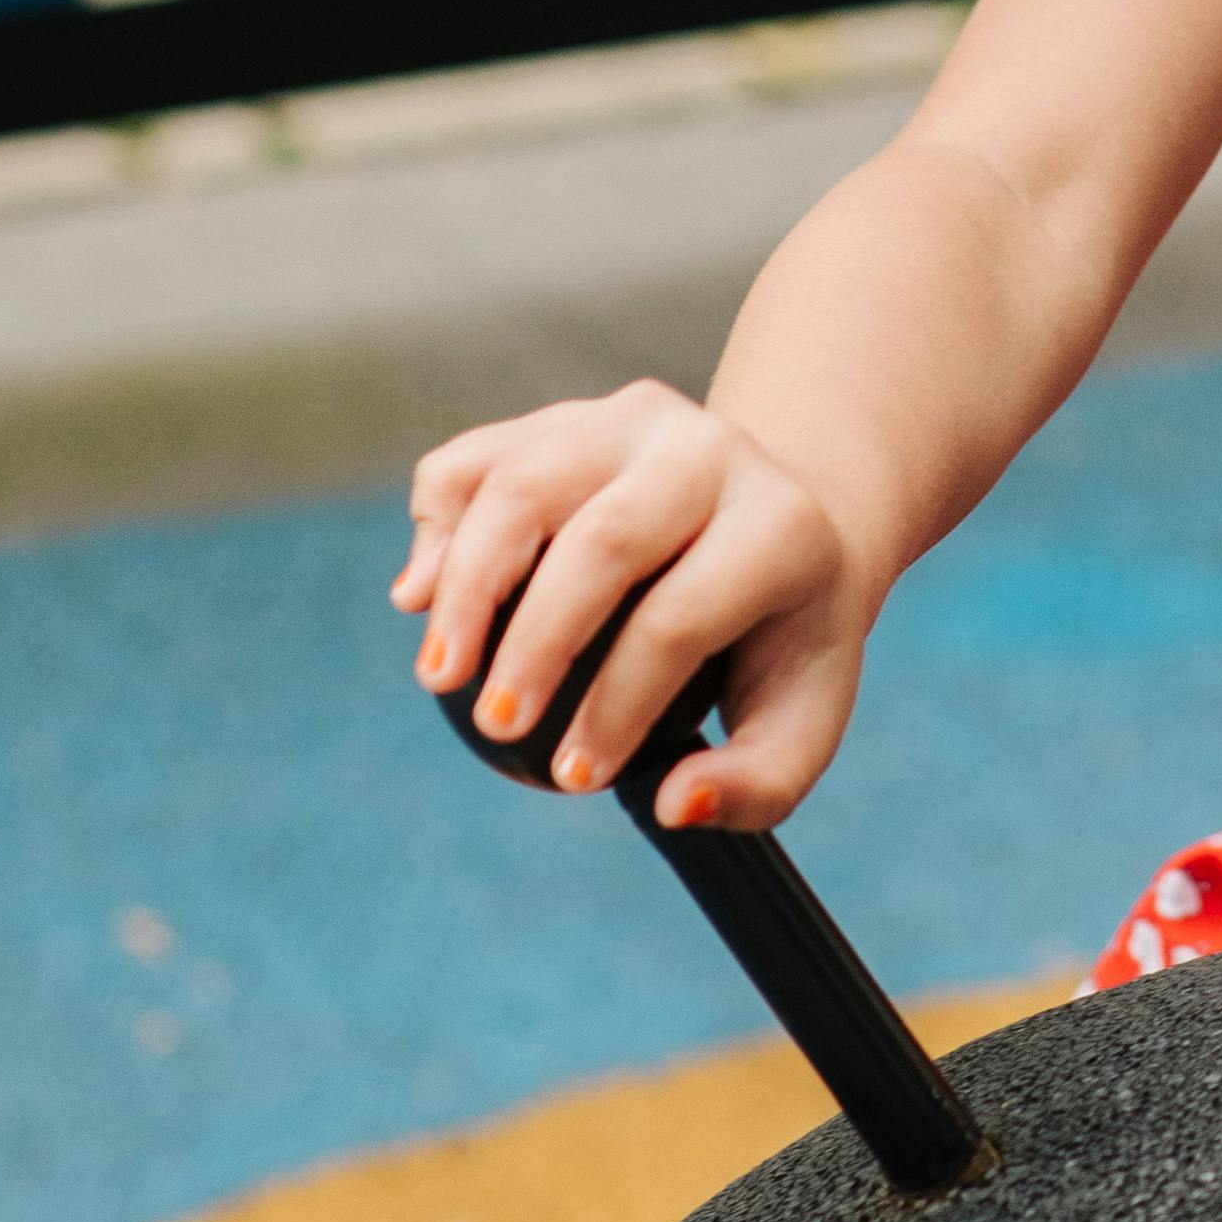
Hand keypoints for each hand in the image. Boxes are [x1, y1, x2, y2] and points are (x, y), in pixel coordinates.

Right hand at [392, 379, 867, 833]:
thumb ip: (755, 787)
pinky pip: (481, 458)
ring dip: (467, 583)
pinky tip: (420, 597)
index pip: (679, 617)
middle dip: (533, 643)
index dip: (617, 706)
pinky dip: (438, 523)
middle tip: (496, 728)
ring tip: (441, 673)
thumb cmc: (777, 643)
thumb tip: (671, 804)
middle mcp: (711, 451)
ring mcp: (633, 419)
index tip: (573, 781)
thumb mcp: (800, 721)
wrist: (779, 524)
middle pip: (603, 540)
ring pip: (526, 484)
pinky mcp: (568, 416)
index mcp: (780, 527)